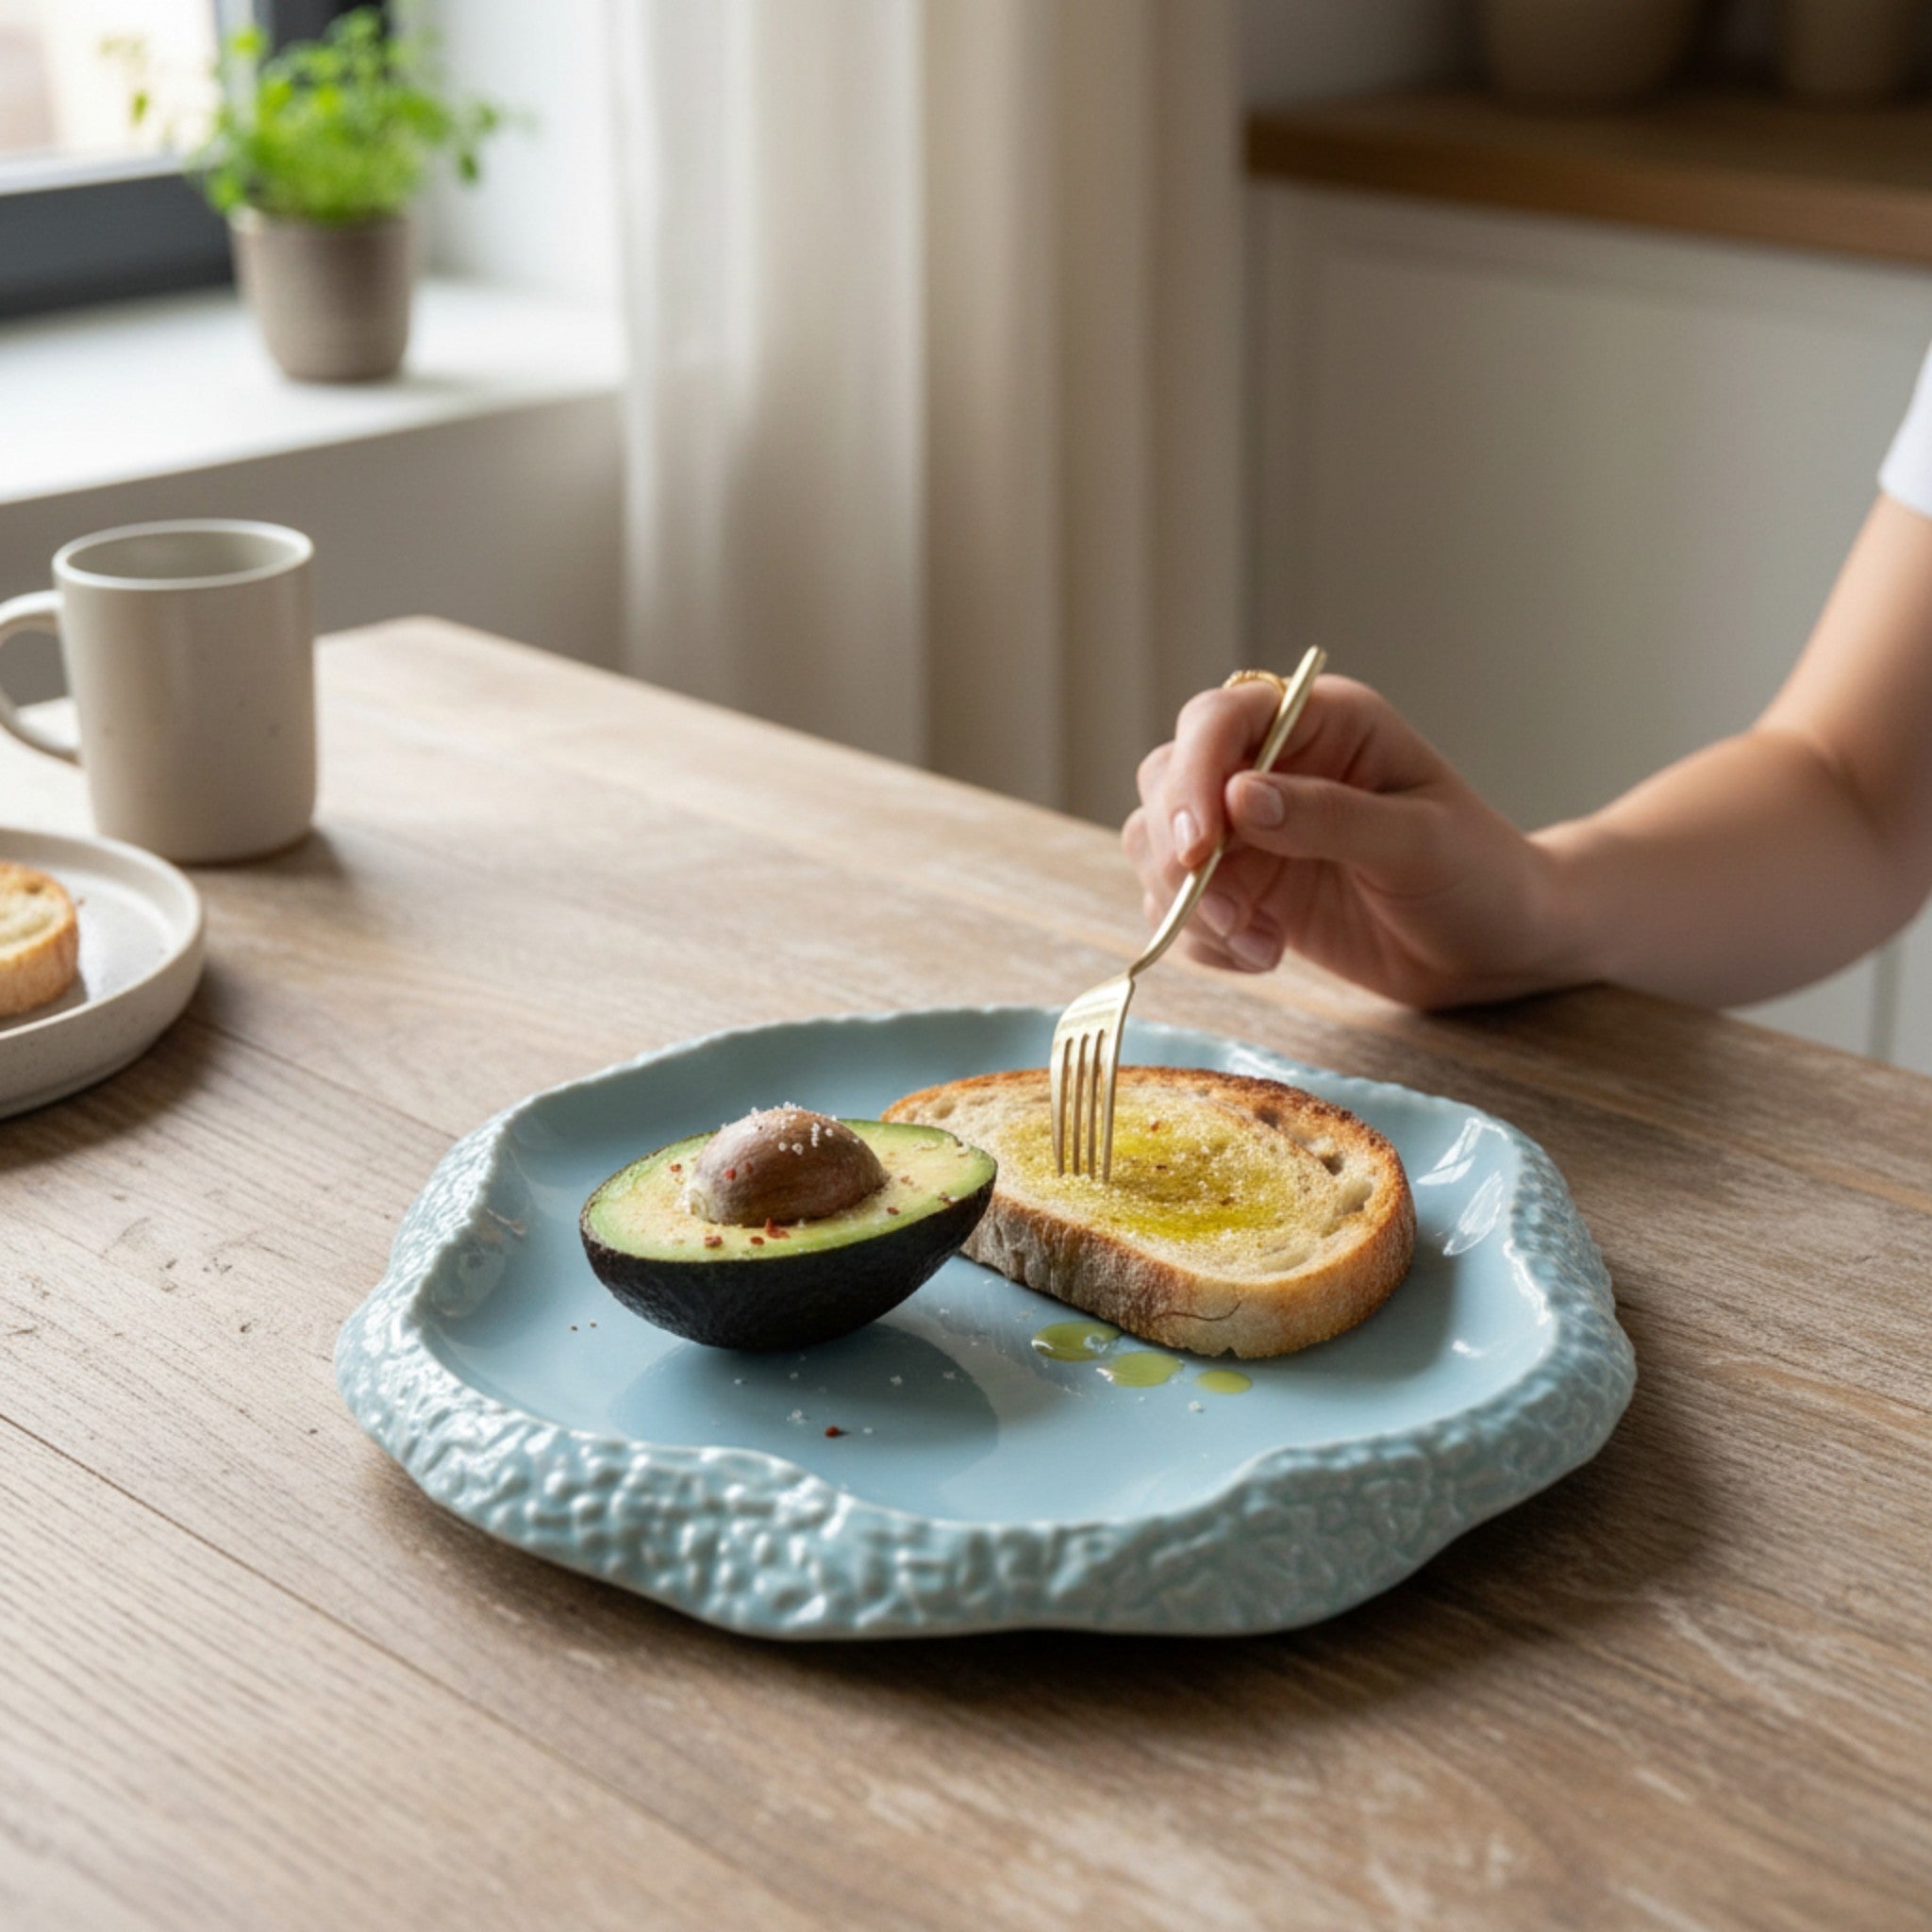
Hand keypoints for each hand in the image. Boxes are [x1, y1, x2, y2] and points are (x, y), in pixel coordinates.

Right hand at [1122, 675, 1580, 1006]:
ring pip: (1158, 844)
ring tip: (1260, 945)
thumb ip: (1330, 817)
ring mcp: (1251, 829)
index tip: (1197, 846)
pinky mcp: (1245, 887)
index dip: (1192, 775)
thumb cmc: (1482, 877)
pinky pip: (1179, 905)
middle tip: (1229, 915)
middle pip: (1167, 778)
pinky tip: (1263, 957)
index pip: (1220, 719)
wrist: (1500, 948)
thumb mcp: (1419, 842)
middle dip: (1179, 852)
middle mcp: (1273, 764)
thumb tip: (1238, 799)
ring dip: (1189, 903)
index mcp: (1322, 722)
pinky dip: (1202, 940)